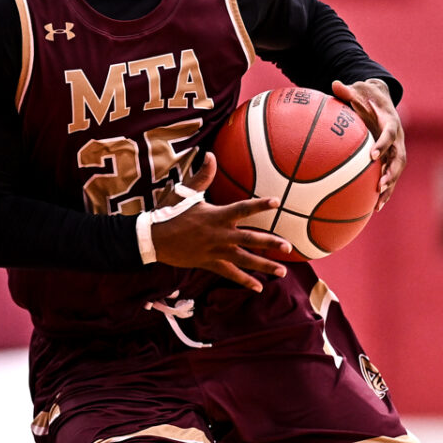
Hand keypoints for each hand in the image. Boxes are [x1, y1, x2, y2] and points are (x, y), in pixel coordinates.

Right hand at [150, 153, 292, 290]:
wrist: (153, 238)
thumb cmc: (169, 212)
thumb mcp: (185, 193)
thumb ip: (203, 176)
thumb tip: (211, 155)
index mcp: (216, 216)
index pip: (242, 208)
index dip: (259, 205)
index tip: (276, 202)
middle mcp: (219, 235)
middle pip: (250, 239)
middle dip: (270, 243)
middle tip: (289, 247)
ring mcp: (216, 251)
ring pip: (244, 260)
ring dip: (264, 266)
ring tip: (282, 272)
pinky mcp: (209, 263)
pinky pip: (230, 274)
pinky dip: (244, 281)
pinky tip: (258, 287)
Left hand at [332, 78, 405, 208]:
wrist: (382, 101)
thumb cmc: (367, 96)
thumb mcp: (358, 90)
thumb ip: (348, 90)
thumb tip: (334, 84)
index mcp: (390, 122)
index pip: (389, 134)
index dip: (383, 144)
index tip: (373, 155)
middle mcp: (397, 138)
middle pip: (399, 158)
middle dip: (391, 173)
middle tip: (380, 184)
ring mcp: (396, 150)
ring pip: (396, 172)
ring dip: (389, 188)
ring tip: (378, 204)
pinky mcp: (391, 159)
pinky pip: (389, 177)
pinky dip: (384, 192)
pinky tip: (374, 208)